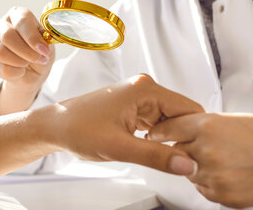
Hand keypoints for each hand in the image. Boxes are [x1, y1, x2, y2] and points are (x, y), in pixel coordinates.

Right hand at [0, 6, 54, 96]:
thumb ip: (44, 43)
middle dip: (26, 51)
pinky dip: (15, 73)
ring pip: (1, 52)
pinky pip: (0, 68)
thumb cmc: (40, 53)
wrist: (33, 72)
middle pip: (7, 35)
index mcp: (19, 15)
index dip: (33, 37)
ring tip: (29, 64)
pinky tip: (21, 71)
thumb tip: (42, 46)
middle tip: (39, 59)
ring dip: (19, 62)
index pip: (22, 20)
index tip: (44, 50)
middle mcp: (3, 24)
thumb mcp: (47, 45)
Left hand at [43, 74, 204, 174]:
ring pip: (170, 120)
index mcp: (145, 89)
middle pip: (182, 114)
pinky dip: (159, 136)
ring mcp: (139, 96)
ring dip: (170, 138)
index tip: (196, 156)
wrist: (56, 126)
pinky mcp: (134, 105)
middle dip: (183, 137)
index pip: (190, 109)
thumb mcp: (120, 147)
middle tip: (180, 161)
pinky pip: (157, 121)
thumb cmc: (79, 129)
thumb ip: (156, 156)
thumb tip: (188, 165)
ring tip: (161, 156)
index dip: (195, 134)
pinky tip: (151, 149)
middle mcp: (145, 87)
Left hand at [148, 113, 252, 207]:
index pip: (167, 128)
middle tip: (203, 147)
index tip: (152, 134)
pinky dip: (210, 181)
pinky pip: (202, 187)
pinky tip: (230, 172)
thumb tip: (176, 129)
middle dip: (183, 149)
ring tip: (225, 159)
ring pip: (188, 170)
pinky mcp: (220, 194)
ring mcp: (212, 174)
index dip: (159, 132)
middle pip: (175, 151)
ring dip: (198, 166)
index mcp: (207, 125)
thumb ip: (200, 126)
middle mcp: (206, 149)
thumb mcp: (229, 120)